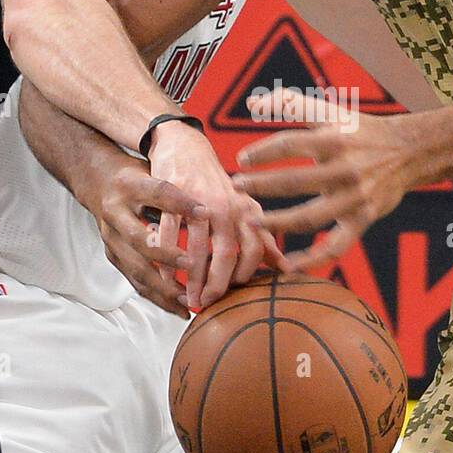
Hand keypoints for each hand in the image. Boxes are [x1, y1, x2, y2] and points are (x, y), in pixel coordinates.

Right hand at [87, 154, 204, 317]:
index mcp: (129, 186)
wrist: (99, 181)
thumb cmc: (139, 176)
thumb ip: (179, 188)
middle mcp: (114, 212)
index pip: (158, 193)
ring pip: (136, 267)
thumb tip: (211, 208)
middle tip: (192, 264)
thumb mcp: (156, 170)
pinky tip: (179, 308)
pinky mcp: (113, 255)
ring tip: (189, 298)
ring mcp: (110, 237)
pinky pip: (135, 281)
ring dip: (163, 286)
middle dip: (165, 255)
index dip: (180, 202)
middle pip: (138, 239)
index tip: (205, 211)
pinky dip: (158, 297)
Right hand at [146, 121, 287, 309]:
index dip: (246, 275)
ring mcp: (201, 200)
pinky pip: (170, 232)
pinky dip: (166, 256)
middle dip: (217, 283)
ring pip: (197, 246)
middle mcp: (228, 206)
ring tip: (187, 297)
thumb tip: (288, 270)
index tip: (233, 295)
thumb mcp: (246, 209)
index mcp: (248, 211)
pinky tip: (164, 274)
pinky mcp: (174, 196)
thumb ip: (264, 240)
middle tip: (206, 304)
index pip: (255, 250)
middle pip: (227, 252)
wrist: (187, 148)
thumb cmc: (218, 187)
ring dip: (192, 276)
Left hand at [232, 90, 422, 271]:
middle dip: (261, 186)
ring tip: (252, 222)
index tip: (242, 159)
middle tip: (236, 188)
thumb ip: (290, 104)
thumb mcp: (331, 112)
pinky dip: (313, 259)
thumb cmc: (361, 130)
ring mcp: (355, 197)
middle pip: (295, 181)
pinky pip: (336, 246)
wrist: (409, 151)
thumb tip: (252, 102)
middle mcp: (345, 169)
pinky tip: (288, 266)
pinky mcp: (363, 219)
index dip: (262, 152)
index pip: (289, 144)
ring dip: (278, 222)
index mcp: (335, 139)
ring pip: (310, 217)